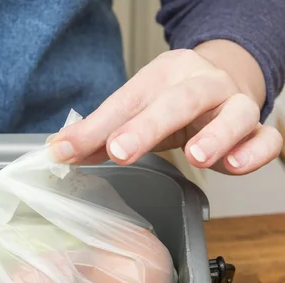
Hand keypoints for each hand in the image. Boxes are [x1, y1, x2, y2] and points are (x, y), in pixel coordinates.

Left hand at [48, 41, 282, 174]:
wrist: (223, 82)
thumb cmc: (172, 99)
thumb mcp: (135, 109)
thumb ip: (100, 132)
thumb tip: (61, 152)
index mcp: (163, 75)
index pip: (127, 100)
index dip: (97, 126)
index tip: (66, 150)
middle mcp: (201, 84)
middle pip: (178, 101)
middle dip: (147, 127)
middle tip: (120, 151)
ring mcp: (234, 105)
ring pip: (234, 114)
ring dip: (216, 135)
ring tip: (197, 156)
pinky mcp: (257, 129)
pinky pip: (266, 138)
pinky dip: (255, 152)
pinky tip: (235, 165)